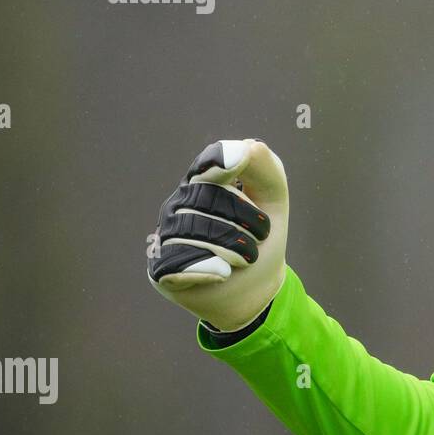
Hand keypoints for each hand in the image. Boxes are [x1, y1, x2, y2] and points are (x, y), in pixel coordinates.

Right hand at [147, 139, 288, 330]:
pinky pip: (179, 262)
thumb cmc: (261, 238)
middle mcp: (178, 204)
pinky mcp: (160, 268)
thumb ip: (267, 169)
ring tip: (246, 256)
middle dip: (248, 220)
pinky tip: (223, 272)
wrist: (256, 287)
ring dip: (236, 247)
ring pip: (197, 232)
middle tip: (261, 235)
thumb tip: (247, 147)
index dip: (219, 161)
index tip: (238, 161)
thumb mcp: (273, 201)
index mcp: (202, 182)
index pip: (207, 163)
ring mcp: (165, 236)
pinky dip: (209, 269)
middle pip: (208, 198)